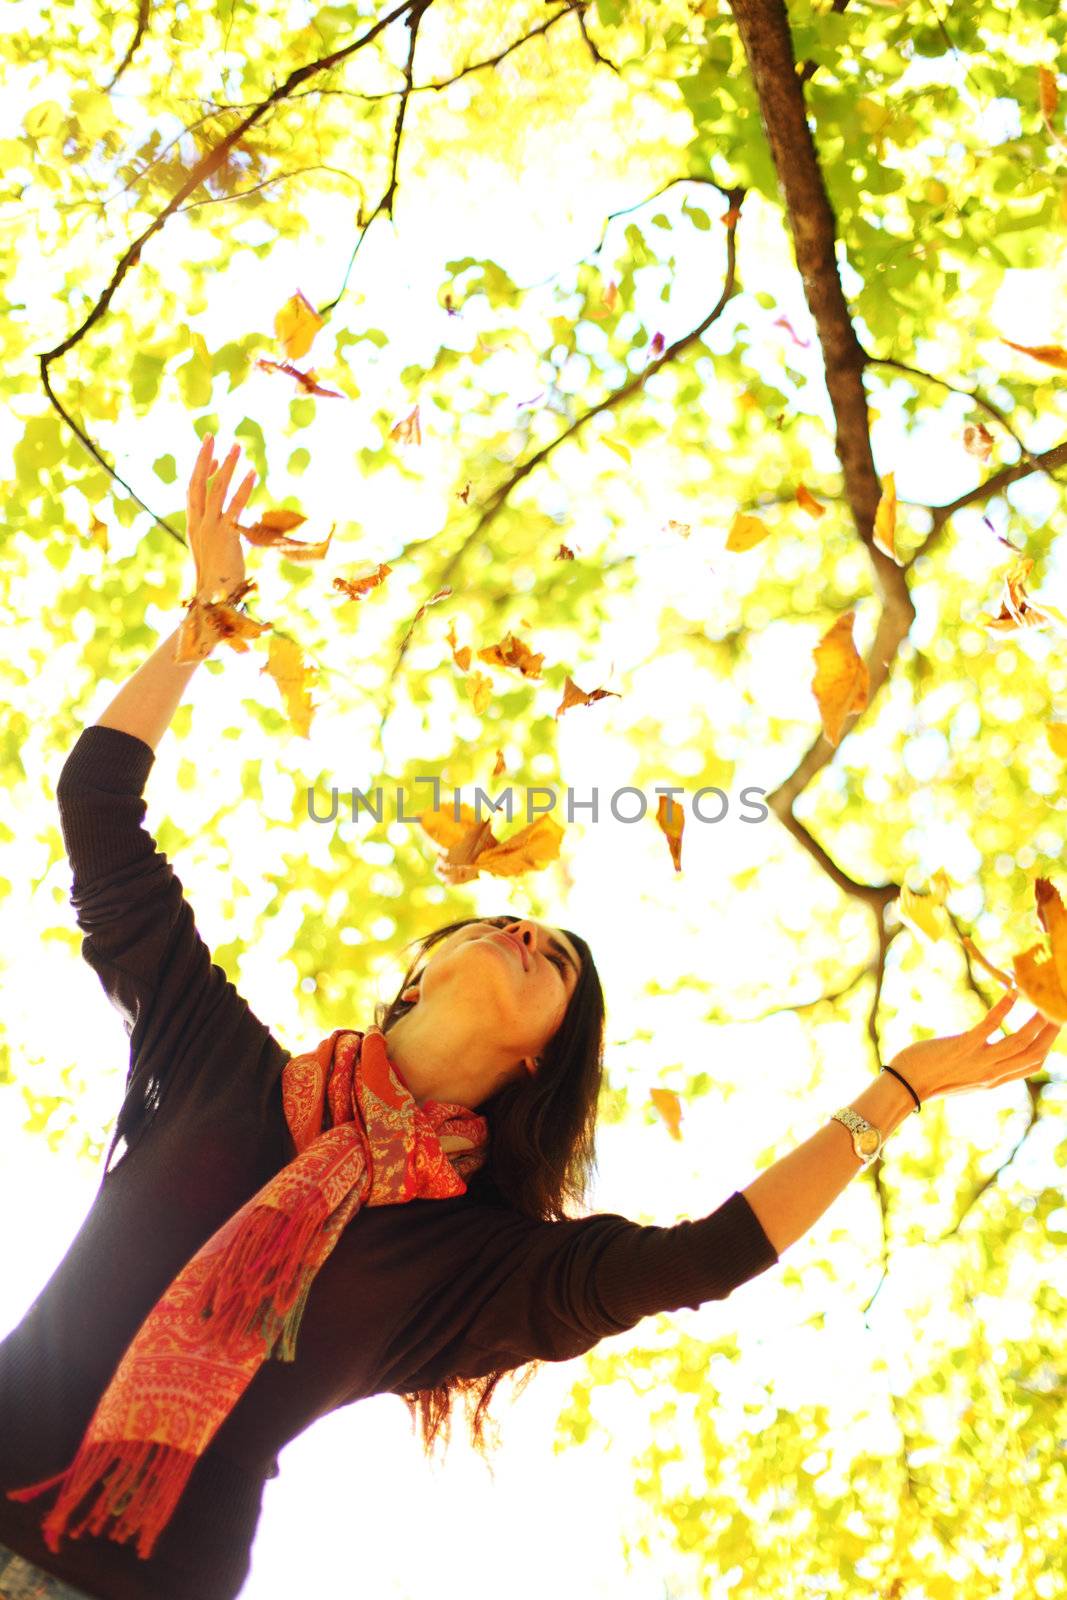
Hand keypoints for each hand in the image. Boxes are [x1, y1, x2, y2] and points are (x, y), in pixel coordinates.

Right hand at [186, 433, 255, 604]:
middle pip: (198, 483)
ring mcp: (209, 530)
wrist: (213, 603)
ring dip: (228, 467)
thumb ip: (222, 538)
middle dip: (205, 458)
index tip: (213, 455)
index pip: (192, 491)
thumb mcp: (216, 555)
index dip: (202, 472)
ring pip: (217, 491)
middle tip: (213, 436)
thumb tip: (233, 529)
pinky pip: (234, 508)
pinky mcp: (224, 537)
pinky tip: (252, 473)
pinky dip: (243, 489)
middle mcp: (197, 525)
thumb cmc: (217, 583)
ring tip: (238, 447)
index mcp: (193, 527)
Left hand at [886, 990, 1060, 1104]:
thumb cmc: (928, 1075)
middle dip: (1051, 1031)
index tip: (1055, 1025)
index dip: (1048, 1045)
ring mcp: (978, 1061)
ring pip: (1019, 1042)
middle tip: (1060, 1009)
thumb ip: (983, 1067)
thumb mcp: (964, 1077)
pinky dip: (1003, 1009)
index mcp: (993, 1079)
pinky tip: (1012, 992)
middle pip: (1034, 1053)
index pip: (1033, 1065)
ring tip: (1044, 1000)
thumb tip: (992, 1050)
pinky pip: (989, 1027)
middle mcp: (991, 1073)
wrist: (903, 1084)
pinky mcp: (962, 1047)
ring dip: (1036, 1021)